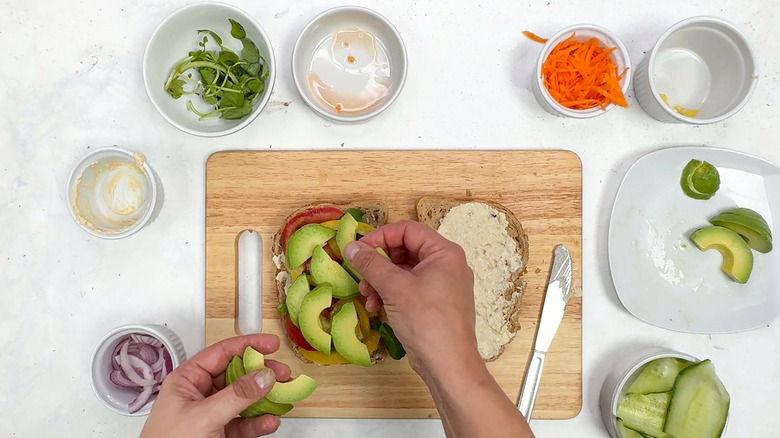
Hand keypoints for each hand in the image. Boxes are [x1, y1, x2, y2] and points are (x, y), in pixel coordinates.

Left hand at [140, 334, 291, 437]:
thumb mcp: (204, 416)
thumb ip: (236, 395)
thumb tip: (263, 376)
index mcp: (187, 380)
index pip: (221, 353)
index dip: (248, 346)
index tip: (271, 344)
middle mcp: (199, 394)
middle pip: (237, 374)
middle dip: (261, 373)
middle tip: (282, 373)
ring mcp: (211, 415)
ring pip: (244, 399)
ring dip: (264, 398)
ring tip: (282, 396)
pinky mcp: (220, 433)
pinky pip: (244, 422)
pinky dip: (259, 422)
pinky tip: (270, 421)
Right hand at [345, 221, 534, 437]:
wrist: (448, 364)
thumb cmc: (426, 320)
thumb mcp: (394, 287)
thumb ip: (371, 263)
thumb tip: (351, 247)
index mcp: (444, 252)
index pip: (407, 230)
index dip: (380, 237)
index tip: (358, 250)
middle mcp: (447, 265)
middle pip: (405, 250)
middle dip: (379, 263)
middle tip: (361, 276)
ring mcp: (443, 286)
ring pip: (404, 271)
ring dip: (381, 281)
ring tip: (367, 296)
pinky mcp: (436, 304)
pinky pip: (409, 289)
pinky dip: (391, 295)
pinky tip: (377, 308)